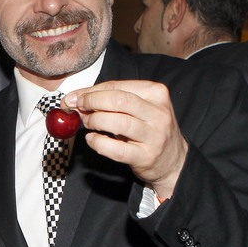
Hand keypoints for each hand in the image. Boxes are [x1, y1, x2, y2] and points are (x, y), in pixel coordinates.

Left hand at [64, 80, 188, 198]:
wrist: (173, 160)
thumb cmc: (149, 129)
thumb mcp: (137, 108)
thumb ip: (109, 100)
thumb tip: (75, 98)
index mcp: (156, 93)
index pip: (117, 86)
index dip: (90, 91)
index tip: (74, 97)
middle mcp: (158, 113)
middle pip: (118, 100)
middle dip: (91, 102)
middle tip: (78, 108)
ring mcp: (154, 135)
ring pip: (117, 122)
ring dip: (94, 121)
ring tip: (87, 123)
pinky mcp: (146, 156)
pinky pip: (116, 149)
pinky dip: (98, 143)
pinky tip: (92, 139)